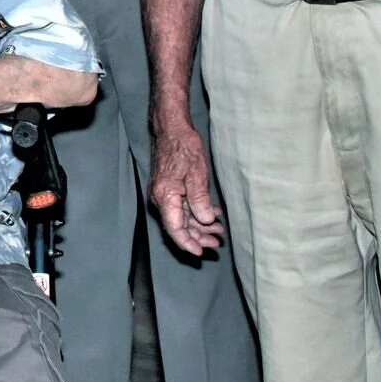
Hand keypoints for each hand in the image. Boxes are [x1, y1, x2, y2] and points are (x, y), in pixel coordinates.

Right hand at [150, 117, 225, 256]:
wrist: (172, 128)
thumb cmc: (183, 147)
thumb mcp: (196, 173)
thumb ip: (199, 199)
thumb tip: (205, 221)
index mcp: (165, 196)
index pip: (174, 229)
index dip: (187, 243)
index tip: (201, 253)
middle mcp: (161, 198)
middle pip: (178, 226)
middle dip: (198, 236)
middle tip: (217, 242)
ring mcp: (164, 194)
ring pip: (181, 217)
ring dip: (199, 225)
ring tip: (219, 230)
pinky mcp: (169, 188)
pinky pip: (182, 207)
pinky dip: (197, 213)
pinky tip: (212, 214)